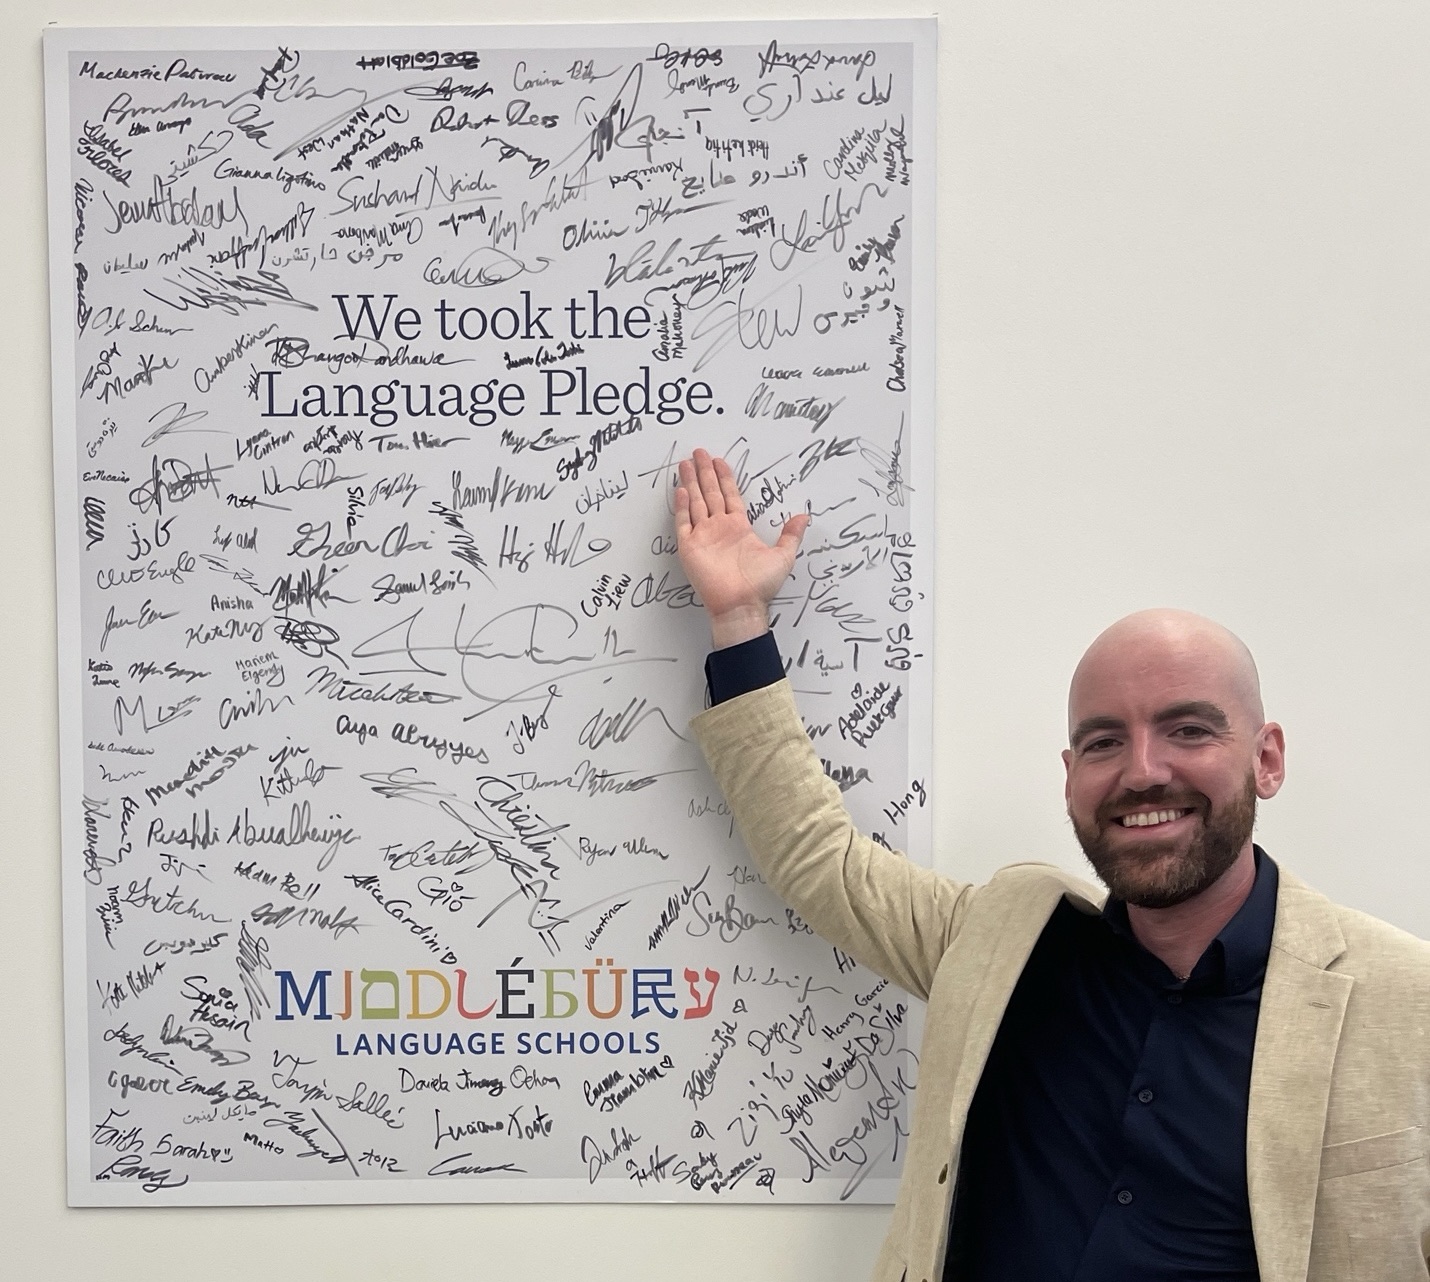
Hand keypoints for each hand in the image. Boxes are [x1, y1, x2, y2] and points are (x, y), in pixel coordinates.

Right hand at [675, 448, 808, 647]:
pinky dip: (681, 506)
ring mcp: (703, 537)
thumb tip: (804, 516)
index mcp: (739, 527)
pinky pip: (684, 522)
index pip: (730, 495)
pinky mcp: (690, 548)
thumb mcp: (783, 555)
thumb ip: (791, 534)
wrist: (741, 604)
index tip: (719, 460)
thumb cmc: (760, 585)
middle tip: (699, 452)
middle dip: (705, 473)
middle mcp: (719, 528)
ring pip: (695, 503)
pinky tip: (681, 490)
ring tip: (686, 464)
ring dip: (691, 483)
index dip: (724, 477)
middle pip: (710, 493)